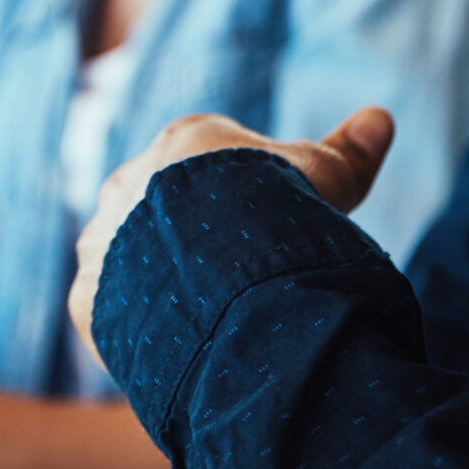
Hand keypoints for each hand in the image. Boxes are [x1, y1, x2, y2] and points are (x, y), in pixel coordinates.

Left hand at [69, 107, 392, 357]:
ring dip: (161, 286)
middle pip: (165, 212)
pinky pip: (112, 314)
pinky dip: (140, 332)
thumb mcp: (328, 178)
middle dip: (195, 241)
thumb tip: (380, 117)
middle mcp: (128, 182)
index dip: (248, 200)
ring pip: (131, 262)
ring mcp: (102, 241)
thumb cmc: (284, 212)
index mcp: (183, 143)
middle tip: (239, 282)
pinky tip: (178, 350)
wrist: (228, 275)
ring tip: (211, 322)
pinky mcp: (87, 297)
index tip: (274, 231)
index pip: (211, 165)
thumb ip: (347, 150)